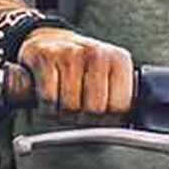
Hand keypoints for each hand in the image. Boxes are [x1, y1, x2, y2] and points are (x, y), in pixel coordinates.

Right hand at [17, 28, 133, 119]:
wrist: (49, 41)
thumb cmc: (82, 66)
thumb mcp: (109, 76)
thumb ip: (121, 100)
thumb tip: (123, 127)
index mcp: (119, 59)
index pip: (120, 107)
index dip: (108, 119)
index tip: (101, 114)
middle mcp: (96, 53)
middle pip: (94, 110)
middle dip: (84, 118)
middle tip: (79, 110)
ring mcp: (70, 52)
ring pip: (70, 107)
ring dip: (64, 114)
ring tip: (64, 102)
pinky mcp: (46, 56)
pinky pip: (49, 100)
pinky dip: (47, 108)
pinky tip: (50, 99)